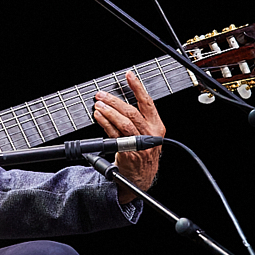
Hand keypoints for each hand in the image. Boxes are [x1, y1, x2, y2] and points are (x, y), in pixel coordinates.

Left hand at [92, 71, 165, 203]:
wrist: (141, 178)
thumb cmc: (142, 153)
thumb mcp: (147, 135)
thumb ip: (139, 119)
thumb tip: (119, 101)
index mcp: (156, 127)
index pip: (147, 102)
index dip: (137, 87)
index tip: (129, 75)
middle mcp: (149, 135)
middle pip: (132, 112)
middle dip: (115, 101)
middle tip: (101, 95)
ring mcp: (139, 145)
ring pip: (124, 123)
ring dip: (109, 112)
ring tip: (98, 105)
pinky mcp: (128, 153)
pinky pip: (114, 135)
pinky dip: (105, 124)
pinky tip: (99, 117)